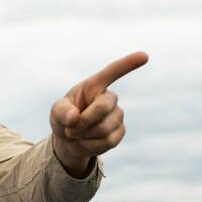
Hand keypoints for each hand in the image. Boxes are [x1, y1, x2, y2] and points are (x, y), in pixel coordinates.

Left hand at [49, 51, 148, 177]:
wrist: (70, 140)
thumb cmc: (64, 119)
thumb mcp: (56, 113)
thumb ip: (61, 112)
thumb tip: (74, 117)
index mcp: (95, 85)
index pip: (113, 71)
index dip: (128, 63)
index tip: (144, 56)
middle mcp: (110, 98)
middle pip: (102, 108)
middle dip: (83, 122)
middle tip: (69, 129)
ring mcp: (118, 115)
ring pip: (104, 129)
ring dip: (84, 136)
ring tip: (77, 135)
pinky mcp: (120, 132)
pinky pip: (108, 142)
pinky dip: (91, 146)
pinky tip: (86, 142)